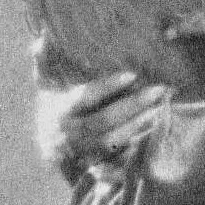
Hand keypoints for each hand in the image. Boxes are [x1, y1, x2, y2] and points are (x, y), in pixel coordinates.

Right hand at [36, 72, 167, 169]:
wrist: (49, 145)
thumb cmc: (54, 104)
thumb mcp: (46, 83)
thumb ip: (45, 60)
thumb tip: (42, 37)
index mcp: (57, 111)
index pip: (84, 97)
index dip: (108, 86)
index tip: (133, 74)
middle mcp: (67, 135)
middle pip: (103, 121)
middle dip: (133, 106)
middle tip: (159, 89)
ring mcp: (80, 154)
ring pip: (113, 141)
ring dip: (139, 124)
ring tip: (162, 107)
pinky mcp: (93, 167)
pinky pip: (117, 160)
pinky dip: (137, 146)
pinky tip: (155, 130)